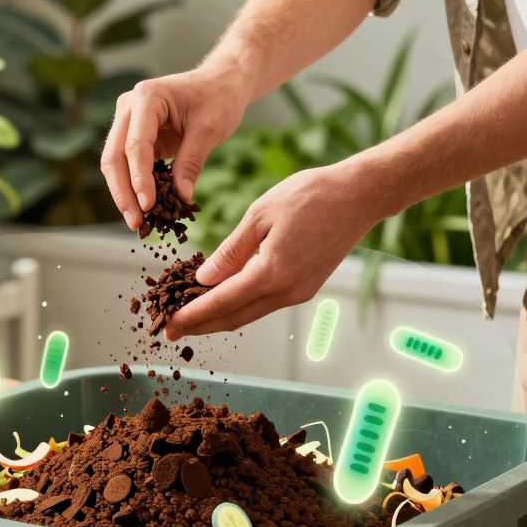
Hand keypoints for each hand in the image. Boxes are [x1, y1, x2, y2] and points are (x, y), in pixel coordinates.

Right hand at [101, 66, 248, 228]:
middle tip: (136, 223)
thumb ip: (192, 162)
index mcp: (147, 97)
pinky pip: (127, 165)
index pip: (136, 145)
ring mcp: (128, 120)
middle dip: (123, 192)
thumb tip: (181, 198)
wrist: (220, 83)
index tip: (148, 206)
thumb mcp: (210, 129)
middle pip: (114, 156)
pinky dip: (133, 186)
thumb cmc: (218, 99)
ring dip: (123, 193)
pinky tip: (143, 209)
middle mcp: (129, 107)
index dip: (139, 178)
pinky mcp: (134, 135)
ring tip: (137, 222)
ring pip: (114, 163)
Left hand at [164, 161, 381, 338]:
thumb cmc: (310, 196)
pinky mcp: (306, 287)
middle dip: (200, 326)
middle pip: (235, 318)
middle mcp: (287, 291)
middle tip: (170, 330)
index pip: (222, 303)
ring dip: (219, 318)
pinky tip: (224, 299)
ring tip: (191, 318)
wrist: (358, 196)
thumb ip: (231, 251)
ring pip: (250, 314)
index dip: (192, 316)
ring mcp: (299, 292)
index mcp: (272, 273)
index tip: (168, 323)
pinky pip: (266, 303)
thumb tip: (204, 279)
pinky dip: (240, 305)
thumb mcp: (260, 215)